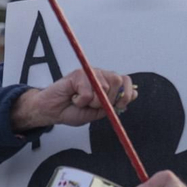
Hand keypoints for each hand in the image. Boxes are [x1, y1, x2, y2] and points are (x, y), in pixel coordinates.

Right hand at [10, 67, 135, 130]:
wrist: (53, 111)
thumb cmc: (73, 111)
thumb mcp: (98, 113)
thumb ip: (114, 104)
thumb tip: (133, 94)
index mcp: (107, 84)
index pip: (126, 81)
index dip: (126, 93)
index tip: (120, 104)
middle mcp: (100, 76)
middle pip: (117, 82)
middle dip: (108, 100)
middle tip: (93, 105)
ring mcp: (90, 73)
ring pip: (103, 88)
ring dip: (92, 102)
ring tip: (81, 102)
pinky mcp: (78, 74)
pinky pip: (88, 92)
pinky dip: (81, 101)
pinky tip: (74, 98)